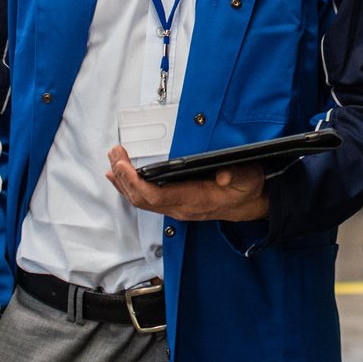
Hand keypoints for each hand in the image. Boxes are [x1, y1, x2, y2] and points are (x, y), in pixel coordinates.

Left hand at [105, 146, 268, 221]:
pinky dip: (129, 185)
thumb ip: (237, 175)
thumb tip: (223, 174)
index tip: (122, 165)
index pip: (155, 196)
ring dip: (123, 181)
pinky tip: (120, 176)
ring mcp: (174, 207)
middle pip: (140, 198)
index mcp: (194, 200)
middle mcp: (179, 207)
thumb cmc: (245, 190)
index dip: (134, 182)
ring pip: (139, 200)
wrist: (249, 205)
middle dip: (123, 177)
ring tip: (113, 160)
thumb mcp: (248, 179)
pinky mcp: (173, 203)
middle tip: (115, 154)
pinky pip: (145, 198)